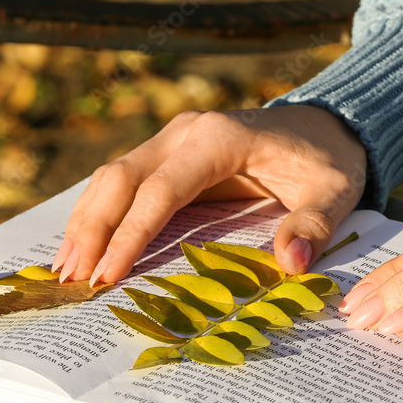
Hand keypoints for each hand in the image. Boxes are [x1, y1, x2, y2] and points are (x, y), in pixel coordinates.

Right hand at [53, 105, 367, 284]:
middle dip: (93, 230)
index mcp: (219, 138)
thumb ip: (313, 225)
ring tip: (67, 268)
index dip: (132, 233)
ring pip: (111, 177)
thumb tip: (290, 265)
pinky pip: (123, 181)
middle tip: (74, 279)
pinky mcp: (167, 153)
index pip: (161, 190)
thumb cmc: (328, 160)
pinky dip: (99, 212)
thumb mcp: (335, 192)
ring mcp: (172, 139)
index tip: (109, 274)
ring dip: (86, 221)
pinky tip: (84, 245)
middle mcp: (186, 132)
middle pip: (120, 179)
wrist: (327, 124)